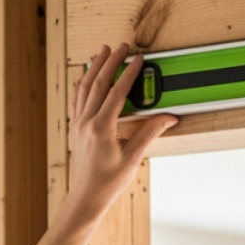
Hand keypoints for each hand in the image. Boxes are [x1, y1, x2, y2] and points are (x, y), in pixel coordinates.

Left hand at [66, 43, 177, 218]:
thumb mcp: (133, 159)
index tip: (138, 59)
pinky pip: (77, 99)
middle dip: (110, 62)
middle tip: (121, 46)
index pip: (117, 92)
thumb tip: (169, 118)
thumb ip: (150, 134)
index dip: (129, 73)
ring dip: (94, 67)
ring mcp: (78, 124)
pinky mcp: (75, 129)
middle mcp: (86, 123)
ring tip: (102, 51)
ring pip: (84, 88)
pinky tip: (84, 76)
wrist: (86, 197)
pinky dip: (81, 84)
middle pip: (98, 83)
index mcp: (101, 129)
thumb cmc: (108, 182)